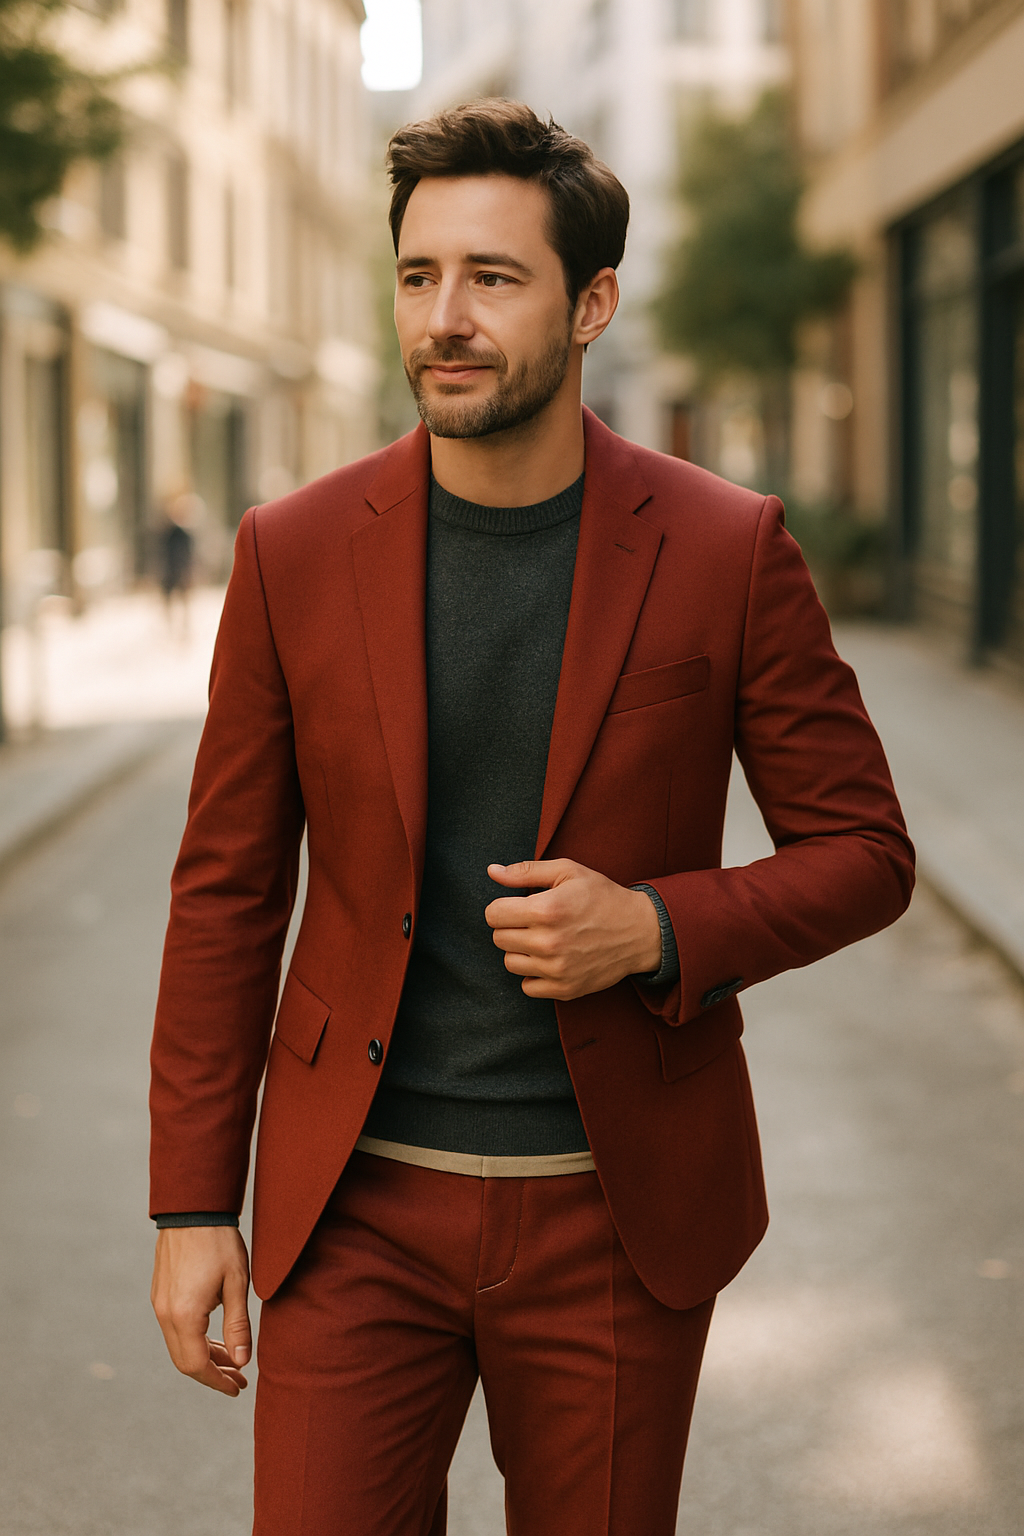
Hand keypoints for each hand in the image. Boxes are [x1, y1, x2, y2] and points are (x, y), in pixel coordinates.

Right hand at [151, 1226, 251, 1396]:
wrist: (193, 1209)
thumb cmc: (219, 1242)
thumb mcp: (236, 1283)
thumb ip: (238, 1326)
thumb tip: (243, 1362)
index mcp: (185, 1315)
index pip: (197, 1365)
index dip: (218, 1381)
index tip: (238, 1388)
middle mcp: (166, 1314)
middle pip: (185, 1361)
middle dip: (212, 1373)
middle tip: (239, 1378)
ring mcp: (160, 1304)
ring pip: (179, 1346)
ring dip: (204, 1357)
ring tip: (232, 1360)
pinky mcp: (160, 1294)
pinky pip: (175, 1329)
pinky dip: (194, 1340)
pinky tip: (214, 1337)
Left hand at [485, 859, 661, 999]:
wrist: (640, 931)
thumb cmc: (602, 896)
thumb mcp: (568, 872)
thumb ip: (526, 872)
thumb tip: (492, 872)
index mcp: (547, 910)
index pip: (493, 914)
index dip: (503, 907)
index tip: (518, 906)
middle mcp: (549, 942)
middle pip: (499, 938)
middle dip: (511, 927)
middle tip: (534, 921)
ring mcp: (557, 969)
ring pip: (510, 963)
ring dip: (521, 950)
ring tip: (543, 939)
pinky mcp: (565, 989)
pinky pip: (527, 986)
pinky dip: (534, 974)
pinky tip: (551, 959)